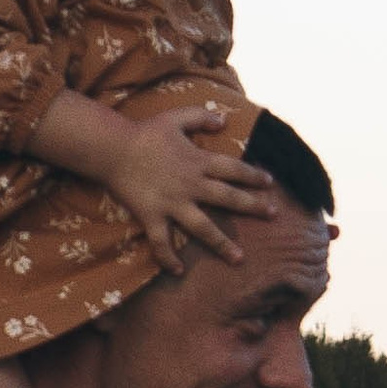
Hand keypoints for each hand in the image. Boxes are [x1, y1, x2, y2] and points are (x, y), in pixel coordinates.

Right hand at [106, 107, 277, 273]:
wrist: (112, 148)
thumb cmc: (144, 133)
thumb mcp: (175, 117)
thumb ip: (200, 116)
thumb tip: (224, 120)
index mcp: (198, 161)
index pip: (233, 169)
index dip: (253, 175)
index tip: (270, 183)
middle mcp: (190, 185)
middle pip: (228, 198)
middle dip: (253, 207)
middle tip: (274, 215)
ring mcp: (172, 203)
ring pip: (203, 228)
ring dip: (222, 244)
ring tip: (239, 258)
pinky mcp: (152, 217)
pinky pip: (161, 242)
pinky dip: (168, 258)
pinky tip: (178, 270)